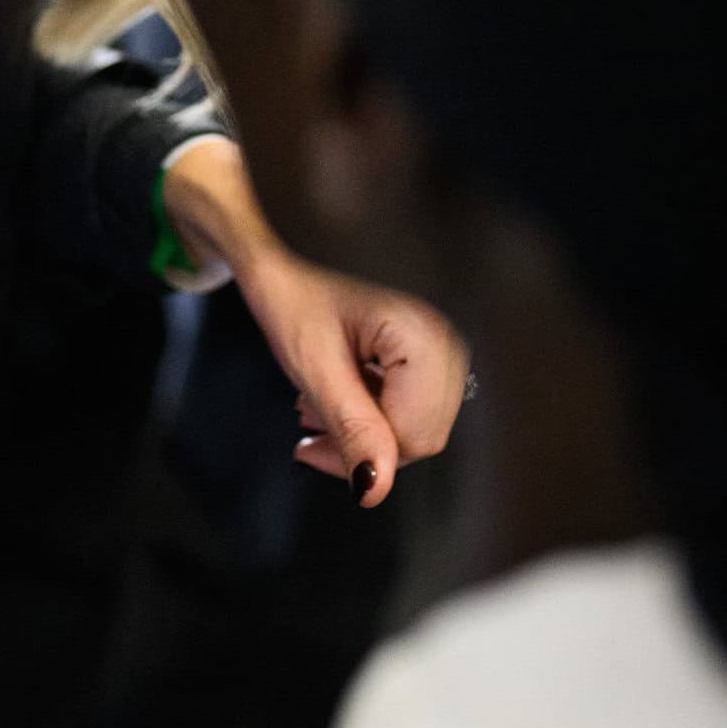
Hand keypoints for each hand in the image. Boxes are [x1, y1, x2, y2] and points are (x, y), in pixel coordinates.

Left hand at [161, 138, 468, 505]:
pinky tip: (338, 387)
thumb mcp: (312, 364)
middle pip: (420, 434)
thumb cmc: (291, 285)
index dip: (359, 454)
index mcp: (426, 333)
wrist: (277, 235)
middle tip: (306, 429)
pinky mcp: (429, 342)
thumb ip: (350, 427)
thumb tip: (375, 492)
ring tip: (315, 404)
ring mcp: (444, 337)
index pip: (413, 436)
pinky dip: (373, 405)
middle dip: (362, 442)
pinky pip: (413, 399)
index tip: (306, 446)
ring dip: (364, 425)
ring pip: (416, 422)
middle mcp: (449, 335)